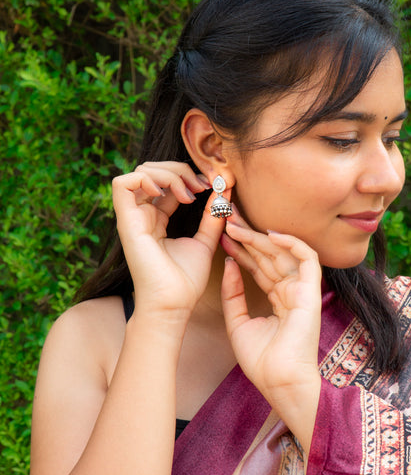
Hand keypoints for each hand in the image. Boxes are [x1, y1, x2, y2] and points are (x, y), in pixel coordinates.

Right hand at [112, 162, 223, 316]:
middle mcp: (142, 215)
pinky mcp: (126, 222)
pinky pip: (122, 184)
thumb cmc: (186, 281)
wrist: (173, 305)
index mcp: (157, 219)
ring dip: (168, 173)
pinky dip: (145, 179)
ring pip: (139, 172)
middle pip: (152, 171)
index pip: (166, 182)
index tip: (213, 184)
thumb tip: (224, 189)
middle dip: (179, 170)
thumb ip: (213, 215)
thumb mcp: (206, 240)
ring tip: (189, 193)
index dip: (189, 175)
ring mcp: (132, 218)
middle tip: (202, 185)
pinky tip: (167, 194)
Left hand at [220, 215, 321, 450]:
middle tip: (226, 219)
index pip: (259, 266)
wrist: (279, 381)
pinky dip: (291, 243)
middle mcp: (290, 291)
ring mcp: (302, 290)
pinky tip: (269, 234)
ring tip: (236, 224)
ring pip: (282, 253)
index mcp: (277, 299)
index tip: (221, 235)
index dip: (240, 249)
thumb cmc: (261, 360)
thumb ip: (233, 294)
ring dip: (259, 237)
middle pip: (269, 256)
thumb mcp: (238, 322)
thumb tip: (229, 263)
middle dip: (247, 236)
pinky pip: (307, 258)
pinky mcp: (311, 291)